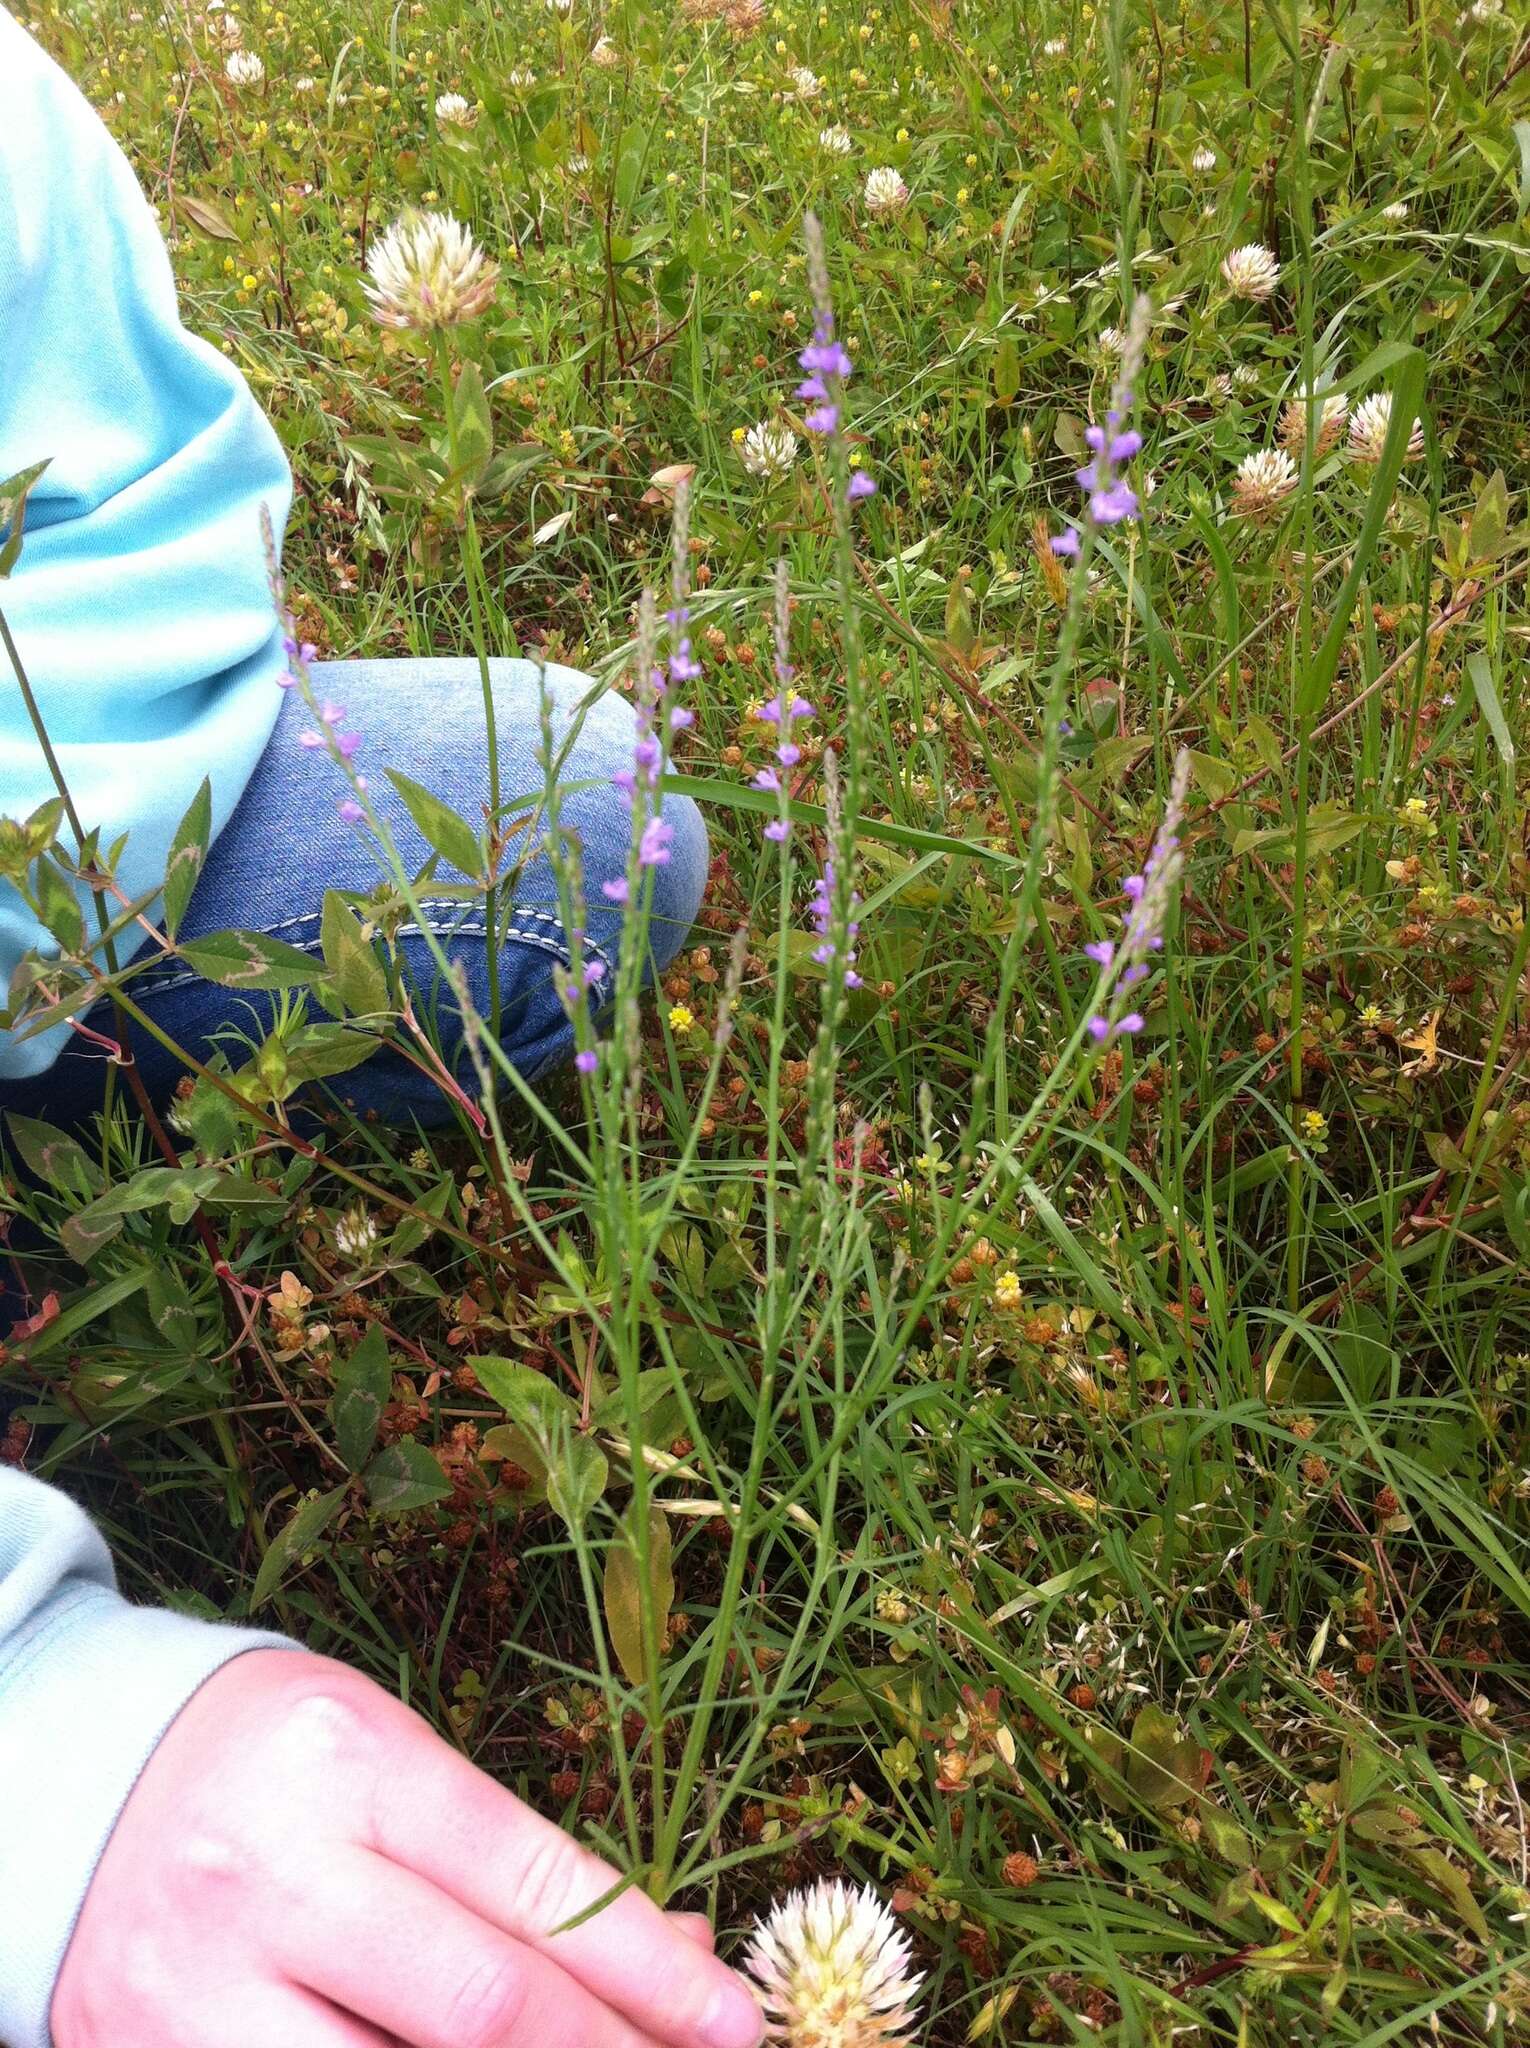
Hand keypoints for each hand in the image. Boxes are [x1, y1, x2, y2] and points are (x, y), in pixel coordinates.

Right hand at [52, 1648, 764, 2047]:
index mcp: (353, 1762)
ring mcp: (198, 1985)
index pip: (535, 1887)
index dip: (651, 1969)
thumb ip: (518, 1867)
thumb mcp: (401, 1765)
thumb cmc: (283, 1762)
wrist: (83, 1779)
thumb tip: (674, 1955)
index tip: (735, 2023)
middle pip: (481, 2008)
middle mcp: (275, 1872)